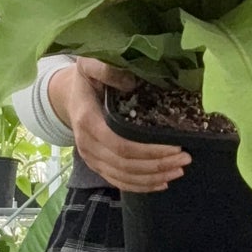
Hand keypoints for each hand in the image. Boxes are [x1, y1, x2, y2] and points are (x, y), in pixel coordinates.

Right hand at [47, 58, 190, 192]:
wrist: (66, 96)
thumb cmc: (85, 79)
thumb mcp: (90, 65)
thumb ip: (106, 69)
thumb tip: (130, 82)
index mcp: (87, 120)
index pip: (120, 144)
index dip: (149, 150)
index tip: (176, 146)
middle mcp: (87, 144)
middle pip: (125, 164)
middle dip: (158, 165)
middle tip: (185, 159)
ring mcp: (90, 158)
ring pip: (123, 177)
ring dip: (153, 178)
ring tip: (178, 171)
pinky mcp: (96, 165)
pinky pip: (117, 182)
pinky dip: (140, 186)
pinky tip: (160, 183)